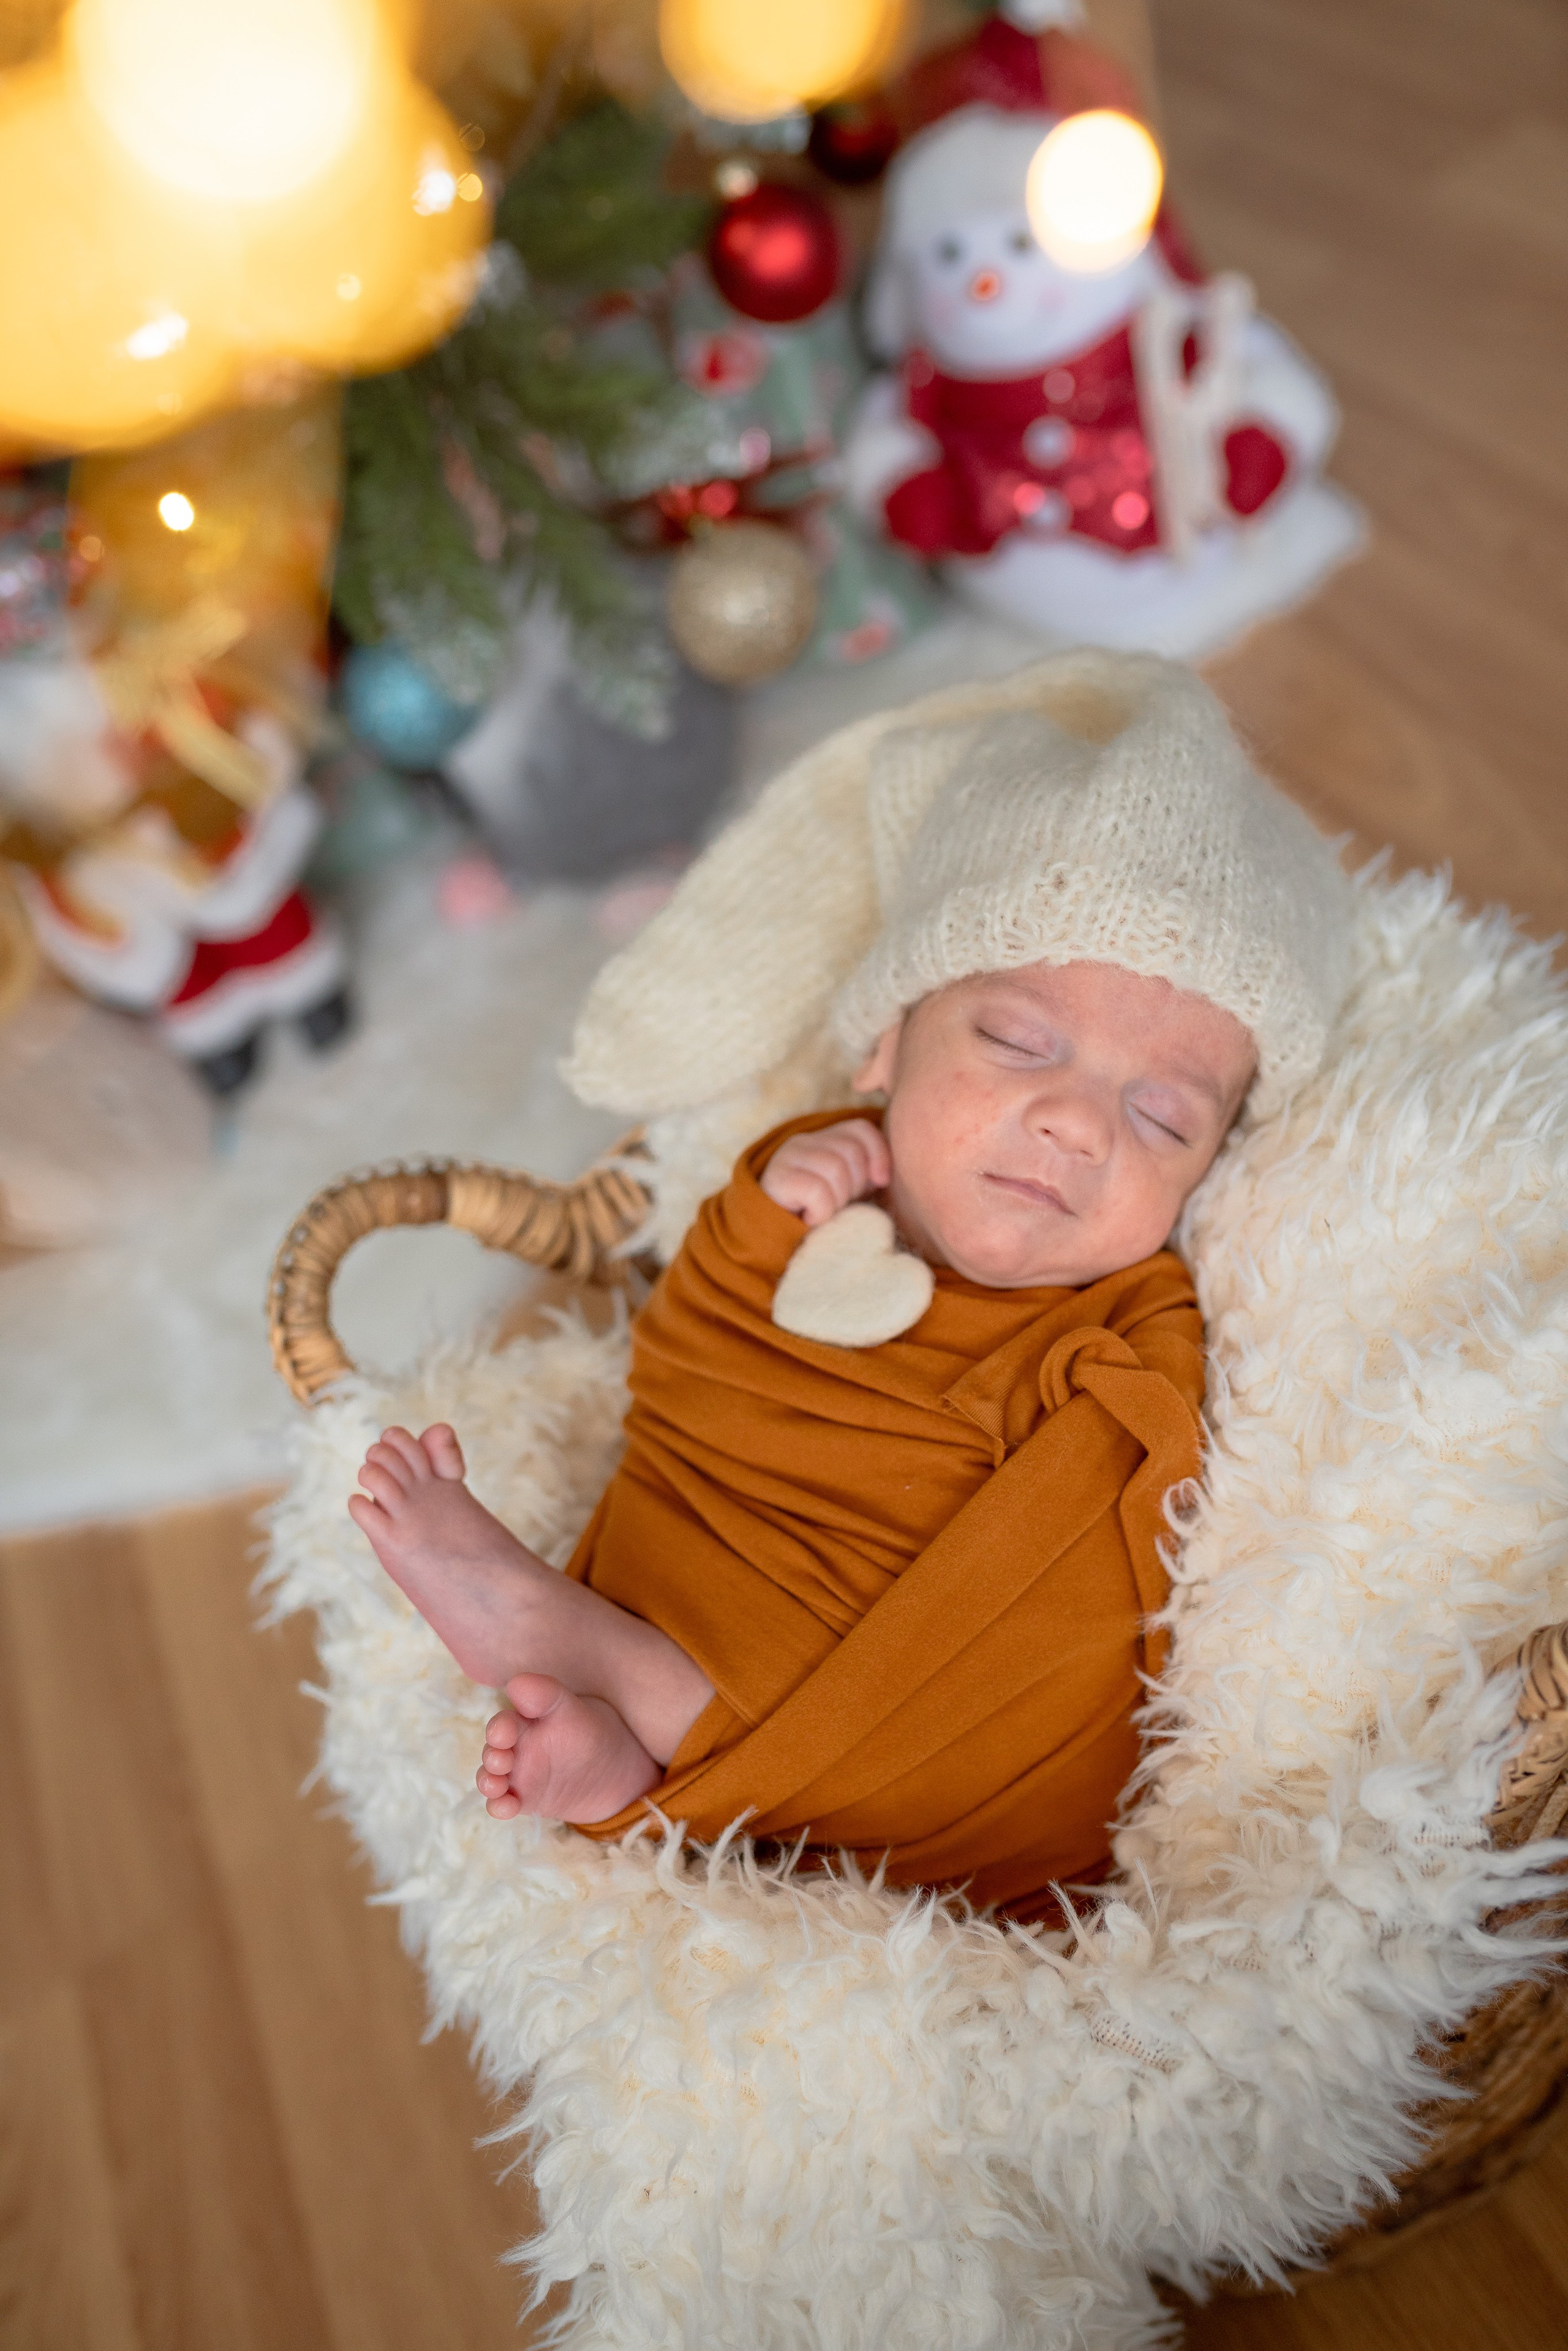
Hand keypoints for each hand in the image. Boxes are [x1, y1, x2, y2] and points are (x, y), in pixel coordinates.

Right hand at [759, 1118, 891, 1228]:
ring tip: (822, 1212)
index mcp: (822, 1139)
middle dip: (855, 1185)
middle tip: (838, 1205)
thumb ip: (863, 1174)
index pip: (860, 1129)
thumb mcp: (845, 1190)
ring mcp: (787, 1157)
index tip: (880, 1182)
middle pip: (851, 1151)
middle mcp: (802, 1141)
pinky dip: (821, 1212)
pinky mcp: (777, 1178)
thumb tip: (883, 1175)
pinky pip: (818, 1191)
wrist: (771, 1238)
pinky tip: (808, 1219)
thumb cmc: (815, 1215)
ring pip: (836, 1170)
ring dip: (837, 1201)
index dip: (879, 1154)